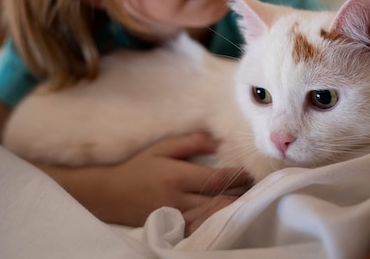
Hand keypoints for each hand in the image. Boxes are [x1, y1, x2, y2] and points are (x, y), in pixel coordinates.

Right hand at [43, 131, 251, 229]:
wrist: (111, 195)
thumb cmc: (138, 168)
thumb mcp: (161, 148)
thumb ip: (190, 142)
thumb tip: (217, 142)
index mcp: (176, 176)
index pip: (216, 179)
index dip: (237, 176)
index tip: (251, 171)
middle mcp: (178, 199)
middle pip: (218, 200)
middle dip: (240, 194)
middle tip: (258, 187)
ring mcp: (175, 217)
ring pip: (211, 216)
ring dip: (231, 209)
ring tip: (249, 200)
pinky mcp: (172, 227)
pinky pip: (199, 227)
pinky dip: (214, 221)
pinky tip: (226, 215)